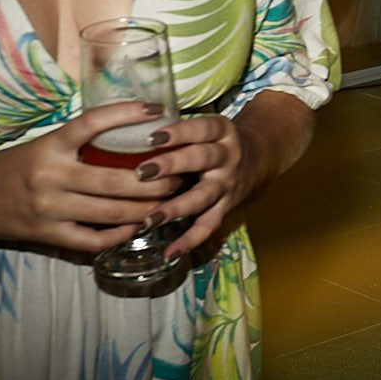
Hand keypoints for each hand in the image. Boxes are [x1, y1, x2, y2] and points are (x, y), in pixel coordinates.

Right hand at [0, 102, 181, 253]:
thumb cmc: (11, 168)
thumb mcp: (42, 146)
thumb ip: (79, 142)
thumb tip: (131, 128)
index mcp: (49, 146)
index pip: (92, 123)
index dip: (126, 113)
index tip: (156, 109)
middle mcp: (49, 176)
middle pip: (116, 179)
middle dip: (155, 180)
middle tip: (180, 174)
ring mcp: (49, 208)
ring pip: (111, 211)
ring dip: (146, 209)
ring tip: (169, 200)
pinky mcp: (46, 234)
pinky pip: (91, 240)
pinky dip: (118, 235)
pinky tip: (136, 227)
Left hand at [143, 109, 254, 258]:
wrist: (256, 157)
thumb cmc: (214, 140)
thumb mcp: (204, 127)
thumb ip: (175, 131)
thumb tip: (123, 129)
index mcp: (221, 132)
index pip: (202, 129)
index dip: (180, 132)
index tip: (153, 137)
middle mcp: (227, 157)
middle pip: (202, 159)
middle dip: (172, 165)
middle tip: (142, 172)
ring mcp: (227, 184)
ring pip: (203, 196)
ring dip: (177, 207)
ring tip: (151, 218)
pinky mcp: (226, 207)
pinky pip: (209, 225)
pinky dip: (190, 240)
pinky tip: (170, 252)